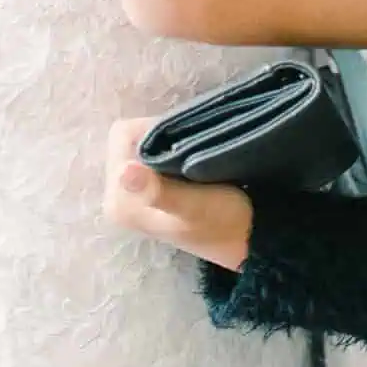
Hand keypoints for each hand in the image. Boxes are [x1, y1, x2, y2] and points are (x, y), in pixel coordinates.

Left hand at [103, 118, 252, 270]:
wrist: (248, 238)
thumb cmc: (222, 223)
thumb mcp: (194, 207)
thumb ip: (158, 191)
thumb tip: (124, 172)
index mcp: (119, 202)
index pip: (123, 135)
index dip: (153, 128)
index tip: (183, 140)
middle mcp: (118, 197)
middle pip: (132, 139)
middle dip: (161, 135)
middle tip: (192, 147)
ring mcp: (133, 194)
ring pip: (144, 144)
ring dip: (169, 142)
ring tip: (194, 153)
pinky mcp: (149, 190)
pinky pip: (153, 154)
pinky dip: (173, 150)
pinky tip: (192, 159)